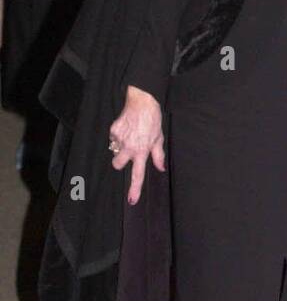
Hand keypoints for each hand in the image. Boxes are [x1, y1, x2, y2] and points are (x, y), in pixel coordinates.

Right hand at [109, 85, 165, 204]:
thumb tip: (161, 168)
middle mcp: (129, 147)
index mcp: (142, 151)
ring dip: (119, 148)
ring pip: (114, 151)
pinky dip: (118, 136)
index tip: (131, 199)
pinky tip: (126, 128)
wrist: (142, 101)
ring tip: (129, 136)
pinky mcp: (113, 130)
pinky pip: (112, 138)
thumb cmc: (152, 120)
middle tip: (128, 152)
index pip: (138, 174)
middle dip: (120, 162)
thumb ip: (158, 155)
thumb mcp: (159, 138)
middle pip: (117, 165)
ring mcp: (119, 138)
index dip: (135, 188)